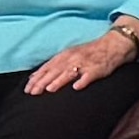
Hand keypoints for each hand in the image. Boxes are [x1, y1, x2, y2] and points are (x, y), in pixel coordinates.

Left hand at [18, 34, 135, 93]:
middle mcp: (72, 59)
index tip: (27, 89)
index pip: (47, 68)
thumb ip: (53, 66)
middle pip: (55, 71)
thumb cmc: (88, 53)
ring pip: (69, 73)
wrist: (111, 46)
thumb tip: (35, 76)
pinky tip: (77, 87)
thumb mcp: (68, 56)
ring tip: (50, 89)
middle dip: (43, 82)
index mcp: (64, 56)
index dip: (36, 78)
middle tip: (33, 93)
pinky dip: (82, 81)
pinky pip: (88, 76)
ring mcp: (84, 64)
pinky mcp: (96, 69)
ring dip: (59, 81)